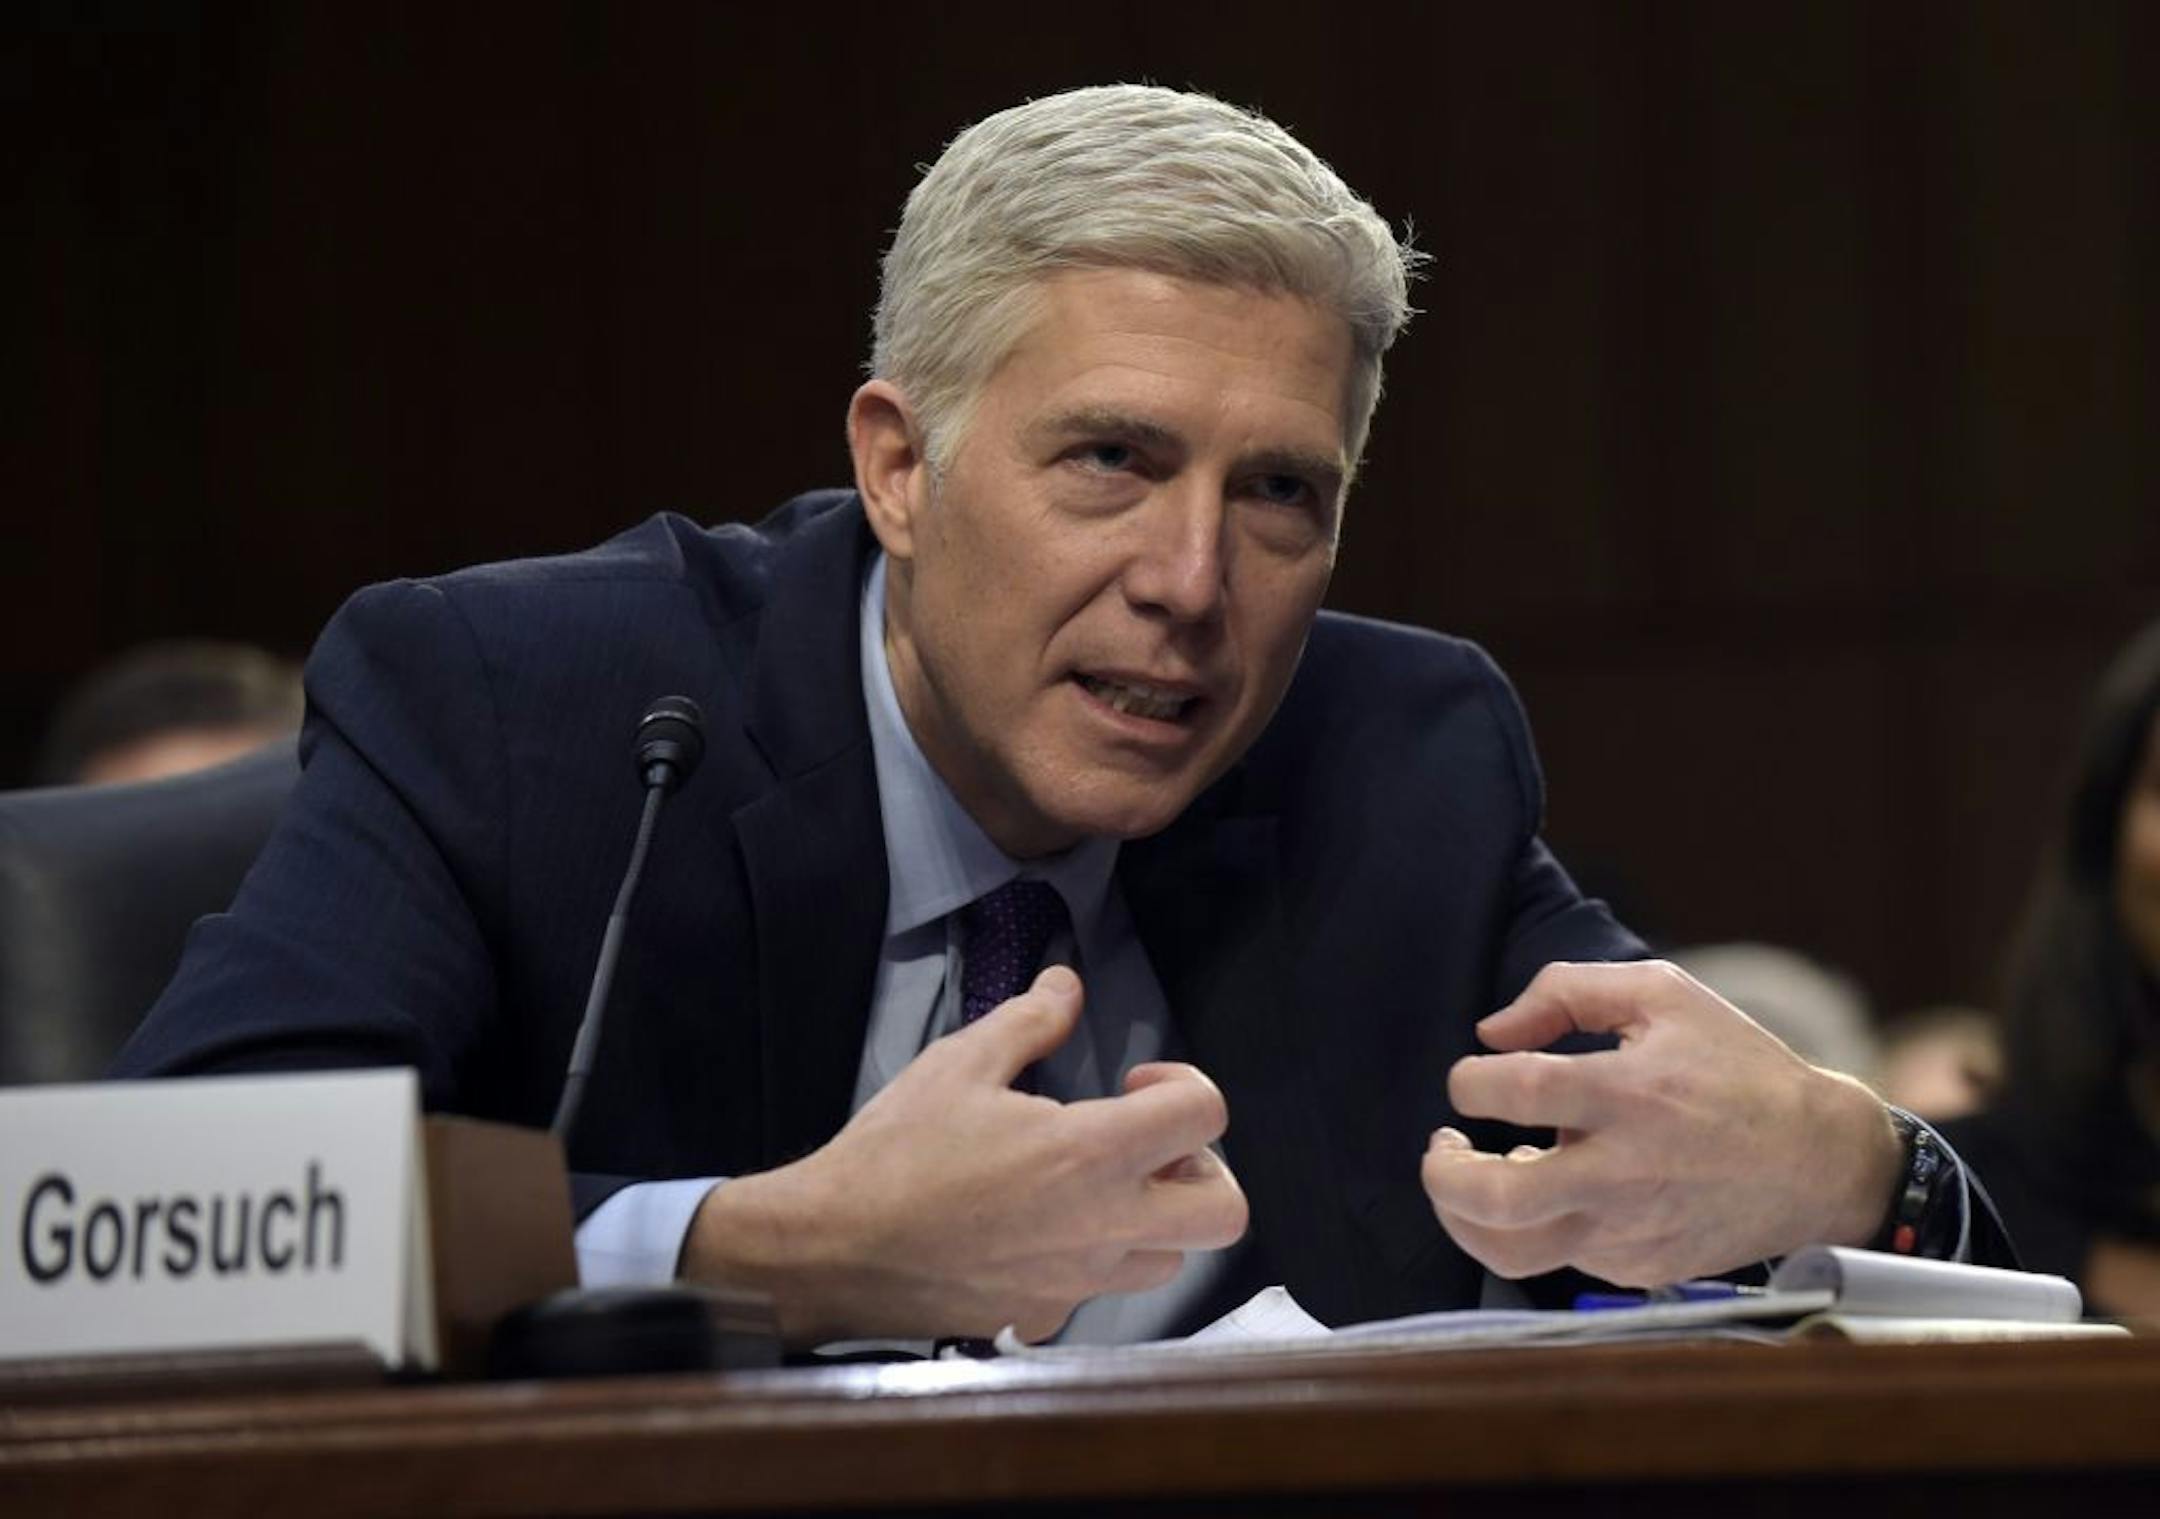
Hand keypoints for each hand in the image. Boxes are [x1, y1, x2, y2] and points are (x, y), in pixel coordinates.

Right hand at [680, 965, 1247, 1343]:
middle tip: (1141, 1145)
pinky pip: (1100, 1292)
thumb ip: (1029, 1020)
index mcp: (1092, 1153)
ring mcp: (1080, 1283)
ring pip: (1172, 1259)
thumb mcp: (959, 1063)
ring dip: (1153, 1218)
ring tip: (1092, 1187)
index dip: (1184, 1086)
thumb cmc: (896, 1151)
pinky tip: (1035, 1230)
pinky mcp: (1046, 1318)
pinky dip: (1089, 1260)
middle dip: (1200, 1169)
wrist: (832, 1251)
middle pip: (1224, 1211)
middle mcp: (1104, 1226)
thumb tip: (1068, 983)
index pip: (1207, 1115)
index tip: (1131, 1085)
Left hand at [1421, 960, 1900, 1285]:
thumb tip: (1491, 1033)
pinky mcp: (1637, 1269)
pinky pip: (1557, 1257)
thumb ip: (1567, 992)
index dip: (1468, 1082)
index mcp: (1630, 1094)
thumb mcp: (1663, 995)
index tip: (1472, 1078)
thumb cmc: (1735, 1066)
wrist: (1818, 1162)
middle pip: (1496, 1197)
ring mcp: (1629, 1231)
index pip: (1513, 1090)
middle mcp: (1624, 1172)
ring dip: (1464, 1216)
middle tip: (1441, 1145)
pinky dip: (1530, 1226)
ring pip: (1511, 1252)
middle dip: (1441, 1174)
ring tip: (1466, 1176)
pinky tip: (1541, 1188)